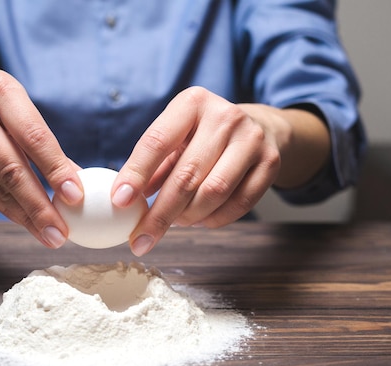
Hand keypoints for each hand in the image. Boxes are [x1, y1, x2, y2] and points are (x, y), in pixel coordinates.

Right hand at [0, 70, 83, 247]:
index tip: (75, 196)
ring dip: (25, 215)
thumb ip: (46, 145)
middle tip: (60, 232)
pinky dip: (7, 209)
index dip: (56, 169)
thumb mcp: (20, 111)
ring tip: (48, 233)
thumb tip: (77, 185)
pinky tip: (26, 221)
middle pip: (11, 168)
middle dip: (40, 206)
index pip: (34, 137)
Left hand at [112, 86, 326, 256]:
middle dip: (160, 213)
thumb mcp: (175, 137)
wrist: (260, 127)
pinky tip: (199, 219)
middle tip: (141, 238)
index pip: (157, 142)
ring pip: (213, 193)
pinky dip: (213, 220)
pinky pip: (239, 205)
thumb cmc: (203, 136)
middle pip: (186, 175)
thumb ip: (152, 165)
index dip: (136, 174)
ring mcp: (252, 139)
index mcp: (191, 102)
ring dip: (187, 217)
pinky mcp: (270, 163)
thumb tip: (125, 200)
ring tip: (174, 222)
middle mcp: (225, 116)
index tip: (120, 202)